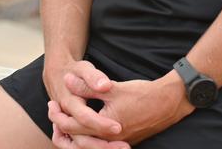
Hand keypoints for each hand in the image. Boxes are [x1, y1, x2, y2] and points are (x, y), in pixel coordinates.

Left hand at [48, 71, 192, 146]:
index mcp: (104, 128)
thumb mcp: (111, 88)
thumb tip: (67, 80)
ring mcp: (117, 142)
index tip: (52, 104)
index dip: (59, 116)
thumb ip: (87, 87)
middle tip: (53, 113)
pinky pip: (100, 143)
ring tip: (64, 121)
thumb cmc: (142, 94)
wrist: (169, 102)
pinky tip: (84, 126)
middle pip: (78, 140)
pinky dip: (88, 136)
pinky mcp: (124, 140)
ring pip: (89, 144)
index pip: (73, 127)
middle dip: (63, 126)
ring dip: (75, 134)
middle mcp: (109, 140)